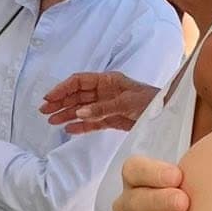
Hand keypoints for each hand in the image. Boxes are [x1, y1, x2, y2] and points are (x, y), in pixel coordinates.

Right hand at [41, 71, 158, 133]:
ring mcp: (106, 106)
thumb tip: (79, 113)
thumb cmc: (151, 100)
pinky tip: (69, 130)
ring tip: (51, 122)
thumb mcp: (127, 102)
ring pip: (81, 109)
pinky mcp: (111, 120)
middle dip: (60, 102)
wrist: (167, 113)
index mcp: (107, 80)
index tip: (49, 97)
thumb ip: (102, 108)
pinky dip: (80, 126)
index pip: (79, 82)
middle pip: (76, 95)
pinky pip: (92, 123)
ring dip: (66, 114)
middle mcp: (104, 91)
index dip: (63, 88)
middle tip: (44, 111)